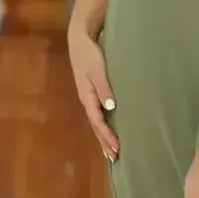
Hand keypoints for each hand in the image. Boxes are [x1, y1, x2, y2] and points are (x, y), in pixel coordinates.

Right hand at [68, 25, 118, 160]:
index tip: (117, 148)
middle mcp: (87, 100)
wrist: (81, 39)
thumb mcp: (98, 70)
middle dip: (105, 142)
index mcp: (87, 96)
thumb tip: (110, 108)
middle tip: (115, 158)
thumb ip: (104, 88)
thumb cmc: (90, 53)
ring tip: (111, 152)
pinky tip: (108, 130)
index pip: (98, 121)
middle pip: (96, 126)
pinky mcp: (93, 92)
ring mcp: (89, 96)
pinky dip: (104, 125)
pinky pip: (98, 114)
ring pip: (97, 122)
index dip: (107, 135)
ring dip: (104, 137)